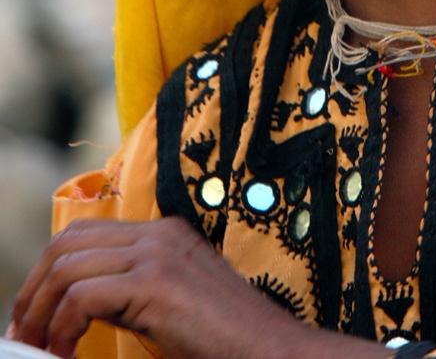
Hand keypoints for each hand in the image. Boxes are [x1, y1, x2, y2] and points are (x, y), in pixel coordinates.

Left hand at [11, 216, 296, 358]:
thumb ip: (134, 291)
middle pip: (68, 243)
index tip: (35, 317)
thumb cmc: (221, 340)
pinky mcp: (155, 283)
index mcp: (164, 232)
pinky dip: (62, 326)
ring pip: (68, 266)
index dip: (48, 273)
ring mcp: (158, 253)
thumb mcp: (170, 303)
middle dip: (34, 289)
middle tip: (25, 333)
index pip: (85, 234)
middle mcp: (158, 233)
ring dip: (41, 312)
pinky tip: (67, 351)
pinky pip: (83, 295)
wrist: (268, 349)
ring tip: (41, 348)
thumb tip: (78, 308)